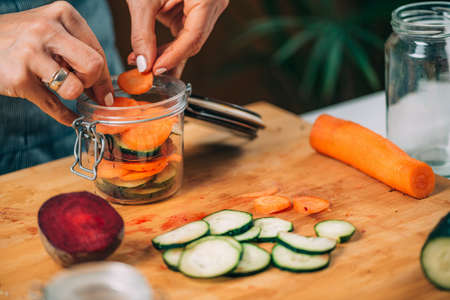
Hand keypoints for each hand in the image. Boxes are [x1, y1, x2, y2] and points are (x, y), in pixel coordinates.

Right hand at [0, 1, 113, 125]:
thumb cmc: (21, 39)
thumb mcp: (52, 33)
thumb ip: (80, 54)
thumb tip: (106, 94)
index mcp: (62, 13)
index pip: (98, 52)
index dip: (103, 76)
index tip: (103, 91)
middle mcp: (47, 29)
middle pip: (94, 67)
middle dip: (91, 84)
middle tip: (82, 88)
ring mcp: (31, 53)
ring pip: (75, 88)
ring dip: (71, 94)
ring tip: (58, 86)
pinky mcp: (19, 77)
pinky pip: (54, 106)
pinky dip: (66, 116)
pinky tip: (71, 118)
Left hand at [126, 0, 228, 77]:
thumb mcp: (143, 1)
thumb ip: (142, 35)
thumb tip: (143, 65)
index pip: (194, 36)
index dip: (174, 56)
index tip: (155, 70)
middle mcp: (213, 3)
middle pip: (193, 41)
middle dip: (169, 58)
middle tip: (147, 71)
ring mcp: (207, 7)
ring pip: (189, 40)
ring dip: (166, 52)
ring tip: (142, 61)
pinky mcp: (196, 10)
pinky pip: (185, 32)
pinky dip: (168, 43)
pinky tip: (151, 52)